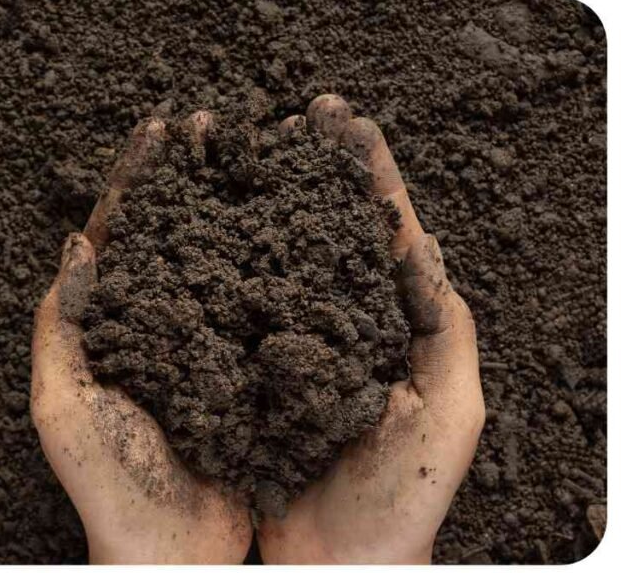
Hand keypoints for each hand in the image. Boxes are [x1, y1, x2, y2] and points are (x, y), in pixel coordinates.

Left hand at [30, 113, 251, 563]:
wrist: (171, 554)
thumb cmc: (106, 486)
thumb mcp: (63, 408)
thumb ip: (62, 329)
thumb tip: (77, 244)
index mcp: (109, 326)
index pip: (118, 236)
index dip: (136, 180)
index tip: (160, 129)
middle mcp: (156, 326)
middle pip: (172, 236)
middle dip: (191, 180)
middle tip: (217, 126)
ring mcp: (202, 346)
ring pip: (221, 264)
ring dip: (237, 211)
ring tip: (262, 161)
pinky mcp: (242, 374)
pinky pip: (260, 311)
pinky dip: (277, 270)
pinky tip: (301, 236)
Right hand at [256, 94, 484, 563]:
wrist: (337, 561)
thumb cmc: (400, 498)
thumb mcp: (448, 413)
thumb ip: (443, 332)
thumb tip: (423, 245)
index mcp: (395, 323)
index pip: (386, 230)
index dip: (366, 171)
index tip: (341, 121)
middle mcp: (342, 322)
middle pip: (329, 229)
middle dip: (314, 169)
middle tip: (294, 116)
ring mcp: (294, 344)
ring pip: (275, 258)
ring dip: (260, 202)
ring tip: (237, 153)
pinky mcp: (251, 371)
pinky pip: (233, 306)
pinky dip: (216, 264)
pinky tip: (197, 231)